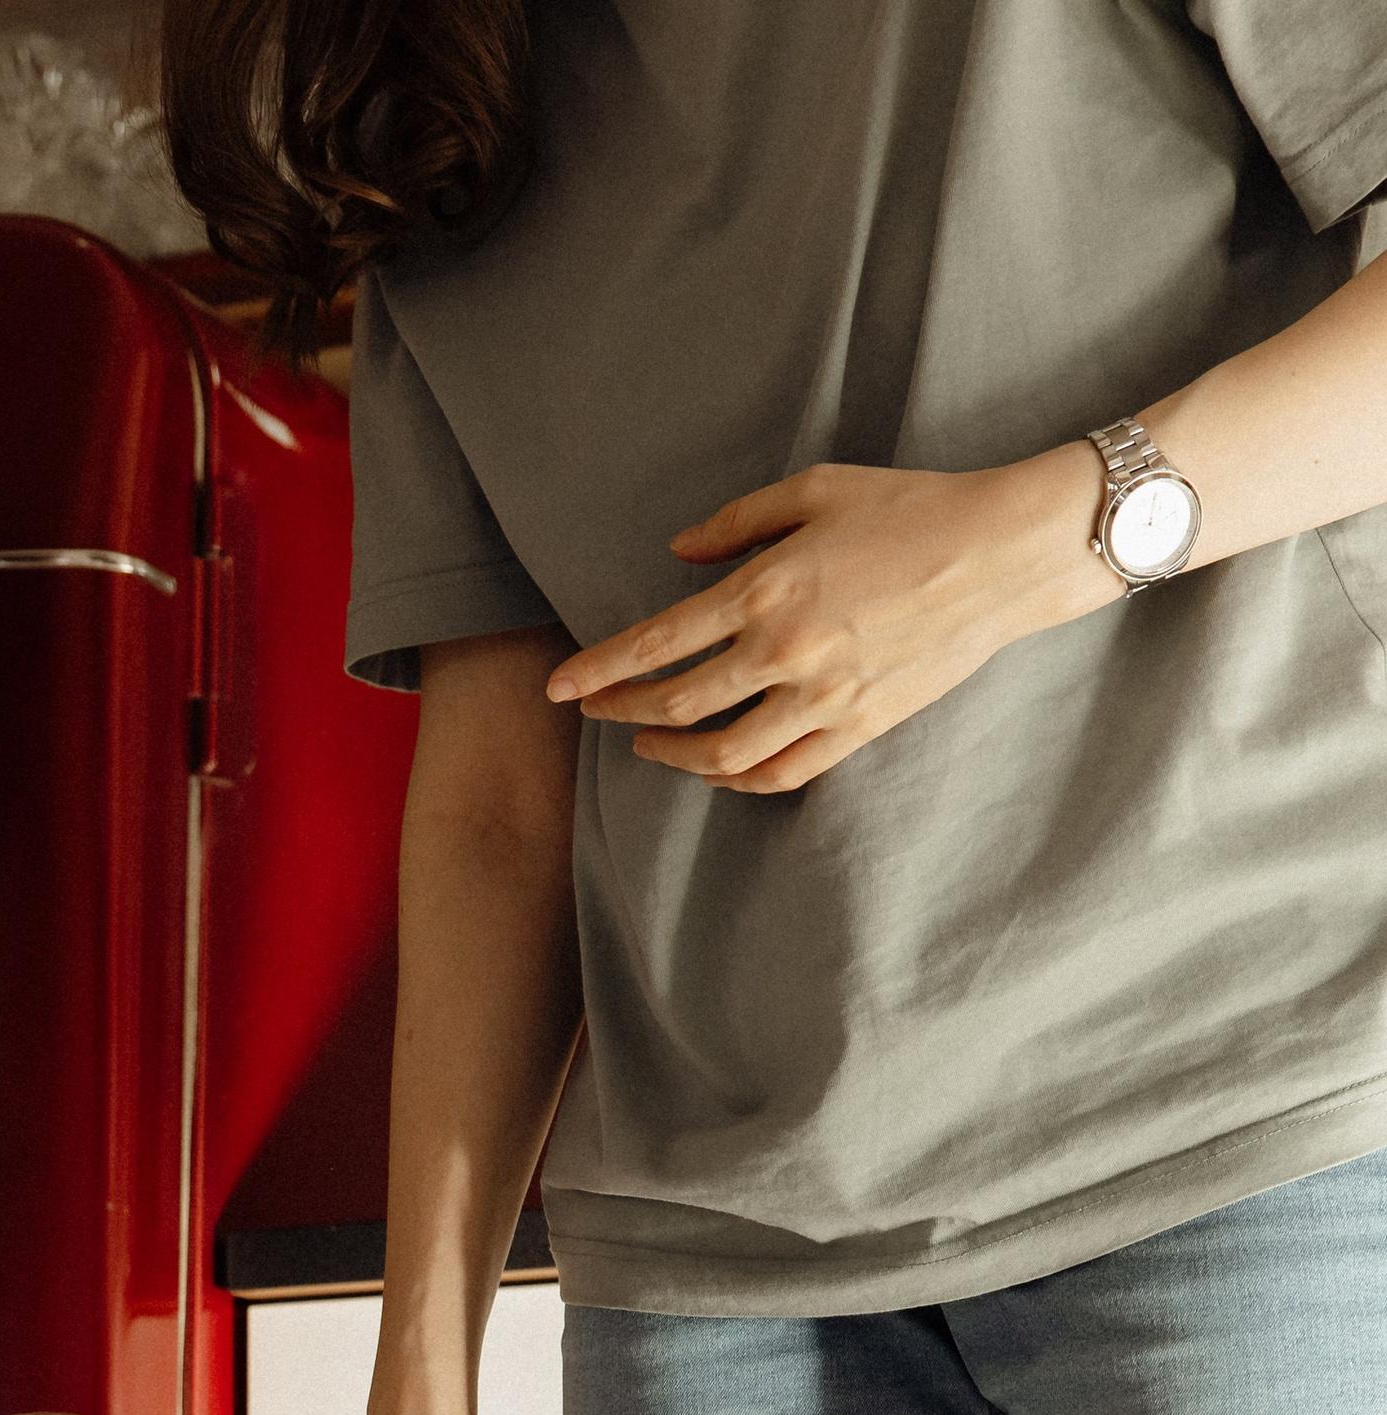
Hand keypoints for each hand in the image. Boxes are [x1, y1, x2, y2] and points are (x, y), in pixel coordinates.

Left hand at [549, 446, 1109, 795]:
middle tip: (597, 710)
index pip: (658, 643)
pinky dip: (735, 779)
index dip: (599, 670)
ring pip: (721, 755)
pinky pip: (779, 774)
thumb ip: (738, 521)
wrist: (1001, 554)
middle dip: (623, 712)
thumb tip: (677, 553)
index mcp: (767, 588)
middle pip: (676, 705)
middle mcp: (785, 653)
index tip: (559, 688)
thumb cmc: (911, 508)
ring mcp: (822, 700)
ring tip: (648, 746)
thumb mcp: (818, 489)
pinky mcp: (857, 729)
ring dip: (672, 757)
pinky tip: (714, 767)